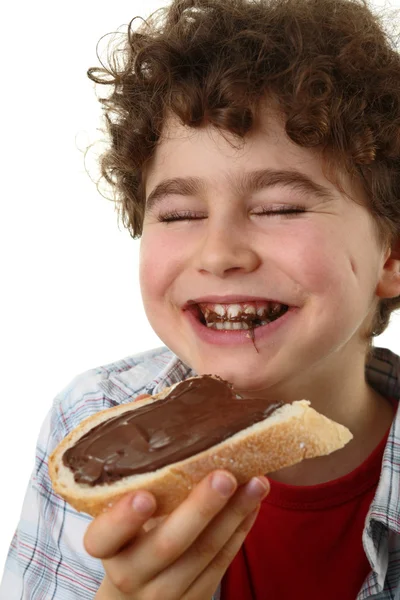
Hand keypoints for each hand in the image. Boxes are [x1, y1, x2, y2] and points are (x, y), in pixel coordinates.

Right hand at [84, 469, 268, 599]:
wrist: (135, 596)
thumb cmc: (126, 536)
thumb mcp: (117, 507)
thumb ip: (132, 460)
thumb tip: (145, 401)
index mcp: (107, 547)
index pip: (103, 538)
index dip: (122, 520)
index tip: (145, 496)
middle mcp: (132, 573)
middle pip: (166, 545)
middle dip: (199, 510)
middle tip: (224, 476)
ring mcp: (165, 591)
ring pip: (203, 554)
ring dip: (233, 515)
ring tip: (257, 482)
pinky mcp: (196, 596)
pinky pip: (222, 562)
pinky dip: (240, 529)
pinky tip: (254, 501)